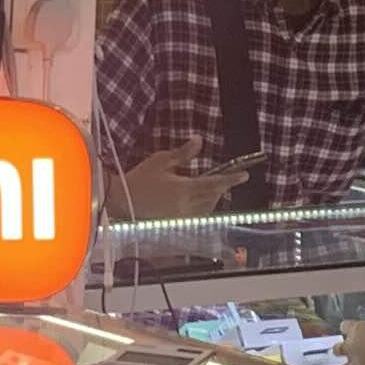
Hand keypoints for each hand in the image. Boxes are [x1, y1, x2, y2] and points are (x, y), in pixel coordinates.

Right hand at [115, 144, 257, 225]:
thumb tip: (199, 140)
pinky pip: (197, 217)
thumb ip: (183, 153)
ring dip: (212, 198)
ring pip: (207, 208)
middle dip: (221, 187)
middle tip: (225, 179)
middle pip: (213, 197)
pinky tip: (197, 201)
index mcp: (184, 189)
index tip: (244, 175)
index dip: (231, 179)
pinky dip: (203, 208)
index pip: (214, 184)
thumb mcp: (161, 160)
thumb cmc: (139, 178)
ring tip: (210, 188)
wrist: (120, 201)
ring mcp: (181, 217)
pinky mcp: (175, 224)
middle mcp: (186, 206)